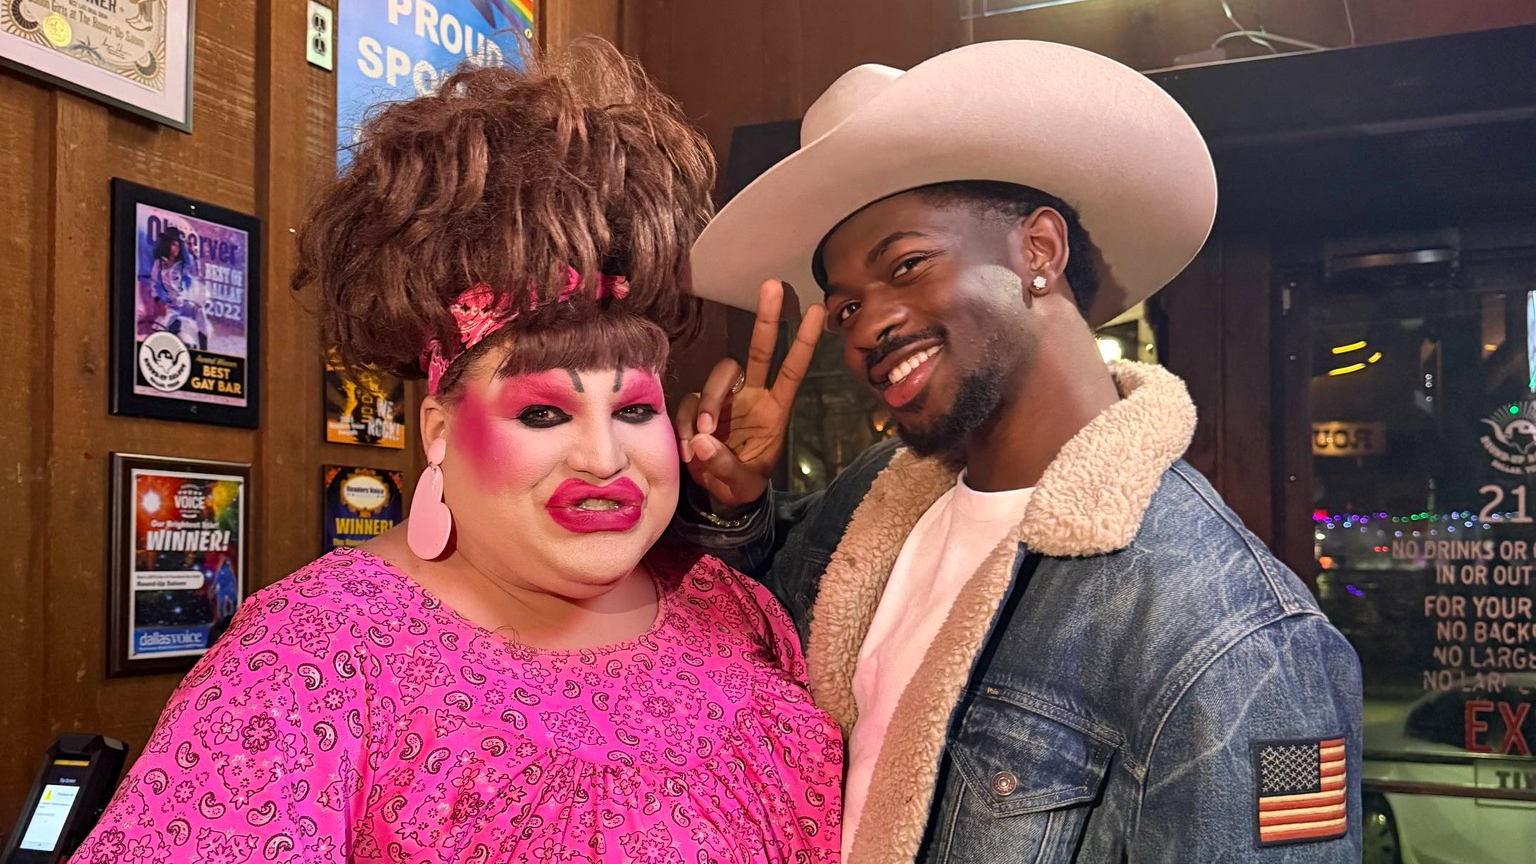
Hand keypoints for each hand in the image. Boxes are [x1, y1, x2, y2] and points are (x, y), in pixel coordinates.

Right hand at [676, 280, 824, 509]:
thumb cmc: (743, 485)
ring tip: (702, 437)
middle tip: (773, 285)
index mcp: (775, 410)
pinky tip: (689, 449)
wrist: (719, 496)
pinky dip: (686, 422)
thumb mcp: (743, 485)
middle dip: (767, 318)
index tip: (816, 309)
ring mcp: (725, 398)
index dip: (804, 342)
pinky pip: (688, 400)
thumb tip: (701, 439)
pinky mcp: (698, 406)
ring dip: (708, 402)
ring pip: (718, 376)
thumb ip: (725, 466)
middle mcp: (752, 395)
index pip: (793, 371)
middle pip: (760, 350)